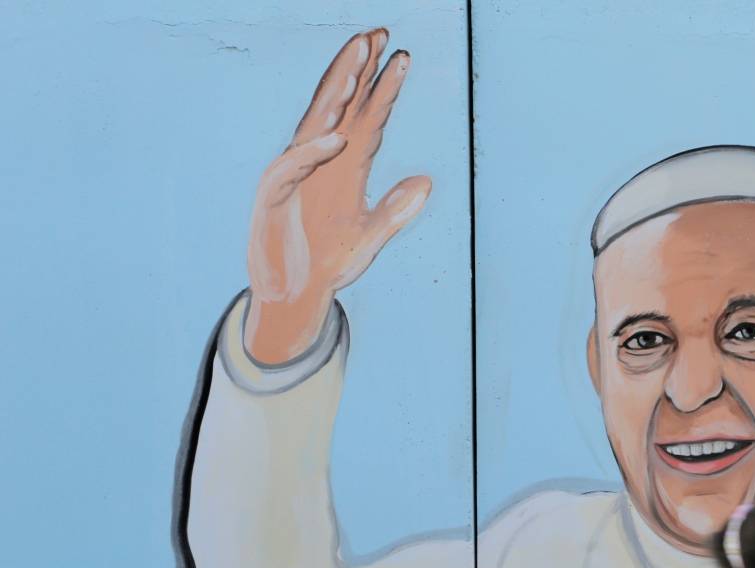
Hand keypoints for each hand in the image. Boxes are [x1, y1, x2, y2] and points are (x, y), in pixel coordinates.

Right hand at [244, 28, 430, 363]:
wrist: (295, 295)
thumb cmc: (329, 261)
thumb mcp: (373, 236)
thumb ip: (397, 209)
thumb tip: (426, 181)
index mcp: (347, 165)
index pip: (370, 116)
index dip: (385, 88)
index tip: (403, 56)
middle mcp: (321, 160)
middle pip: (341, 105)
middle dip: (359, 69)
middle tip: (377, 34)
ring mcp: (296, 172)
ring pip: (316, 122)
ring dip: (334, 91)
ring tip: (356, 61)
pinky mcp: (275, 194)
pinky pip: (295, 167)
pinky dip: (315, 152)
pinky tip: (338, 137)